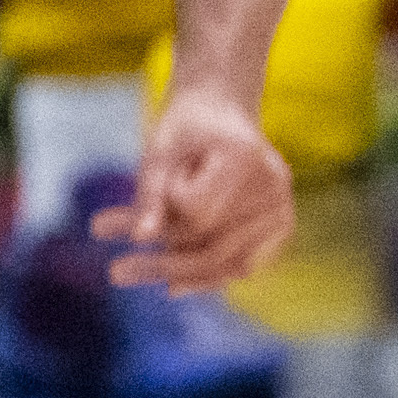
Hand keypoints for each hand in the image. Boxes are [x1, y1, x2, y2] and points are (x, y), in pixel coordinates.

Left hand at [90, 84, 294, 293]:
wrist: (224, 111)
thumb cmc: (186, 125)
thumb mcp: (158, 151)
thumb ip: (150, 194)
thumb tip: (141, 238)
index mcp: (245, 158)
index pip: (196, 211)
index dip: (166, 205)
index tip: (160, 177)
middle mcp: (274, 186)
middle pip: (213, 245)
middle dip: (161, 262)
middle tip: (115, 274)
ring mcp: (282, 207)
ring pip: (228, 263)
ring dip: (179, 274)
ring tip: (132, 275)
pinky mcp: (282, 224)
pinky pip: (243, 263)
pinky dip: (208, 276)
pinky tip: (174, 285)